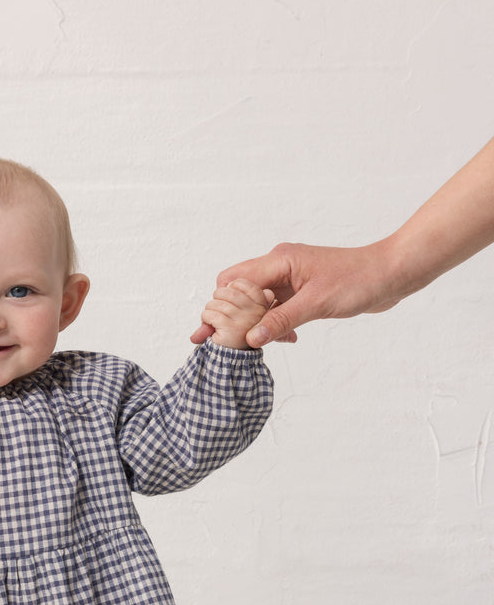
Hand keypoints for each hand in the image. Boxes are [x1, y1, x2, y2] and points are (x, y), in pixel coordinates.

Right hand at [190, 239, 402, 346]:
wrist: (391, 274)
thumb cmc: (358, 280)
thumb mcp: (316, 304)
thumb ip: (281, 321)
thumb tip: (250, 339)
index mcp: (279, 260)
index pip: (233, 281)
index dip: (221, 307)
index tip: (213, 333)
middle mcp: (280, 266)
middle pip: (238, 290)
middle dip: (231, 316)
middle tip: (226, 343)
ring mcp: (290, 279)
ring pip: (256, 302)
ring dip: (254, 322)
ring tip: (258, 344)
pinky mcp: (301, 291)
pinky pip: (275, 308)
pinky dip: (273, 323)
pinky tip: (286, 338)